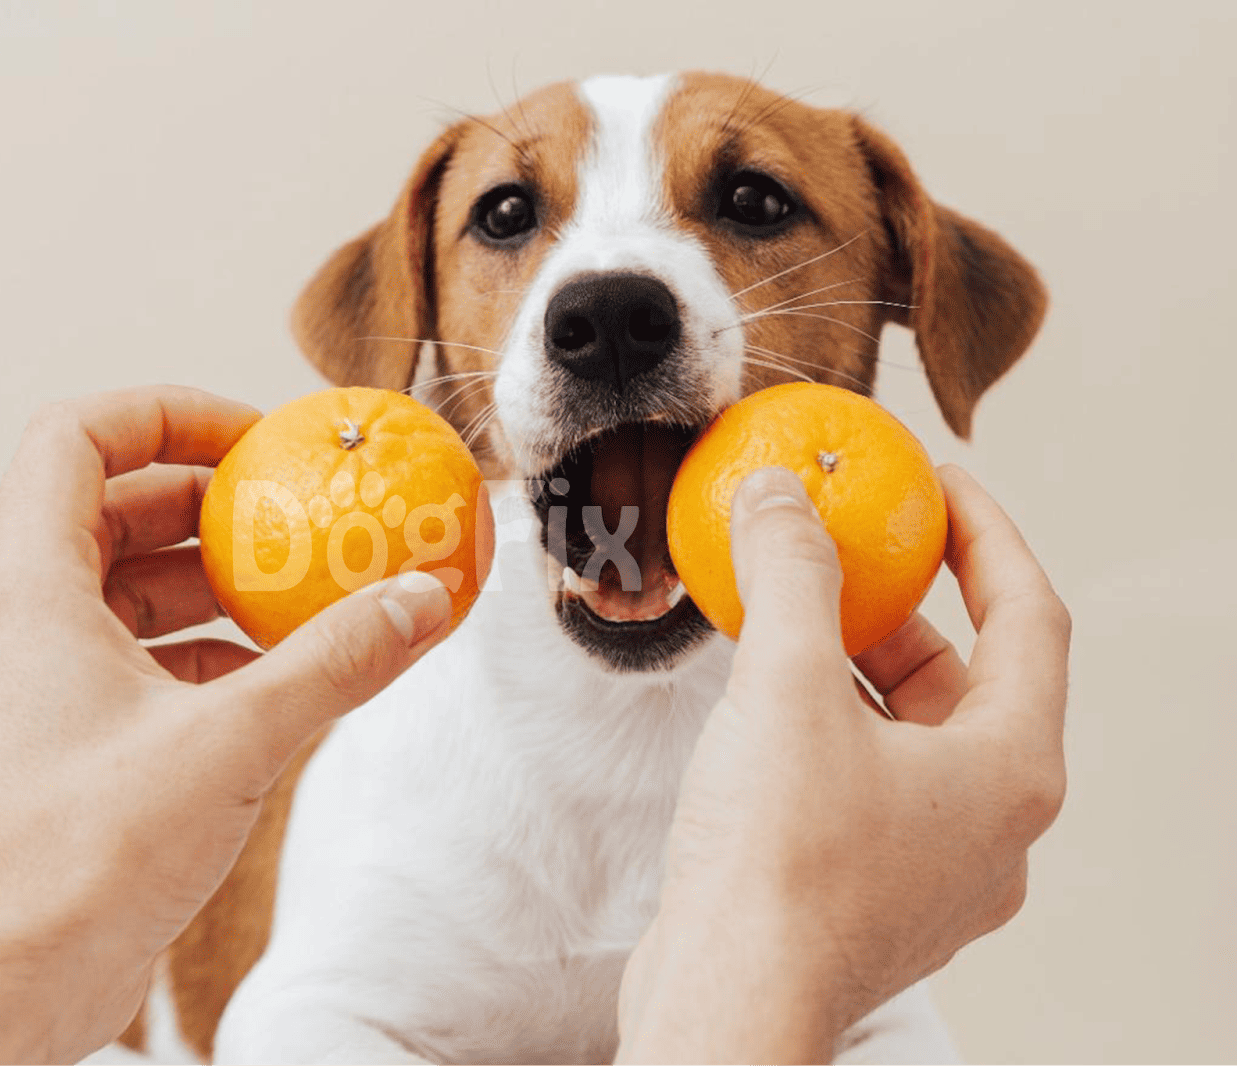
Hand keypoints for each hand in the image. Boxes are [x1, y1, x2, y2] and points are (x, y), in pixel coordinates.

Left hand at [0, 385, 489, 1059]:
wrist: (19, 972)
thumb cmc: (83, 858)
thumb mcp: (234, 740)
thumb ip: (335, 662)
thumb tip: (417, 604)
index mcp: (29, 585)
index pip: (77, 435)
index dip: (168, 413)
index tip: (253, 438)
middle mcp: (20, 615)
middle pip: (114, 503)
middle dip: (213, 499)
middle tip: (295, 508)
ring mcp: (39, 673)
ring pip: (129, 580)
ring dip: (217, 576)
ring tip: (302, 590)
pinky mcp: (68, 728)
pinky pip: (139, 650)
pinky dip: (208, 643)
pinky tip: (278, 674)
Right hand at [618, 464, 1068, 1063]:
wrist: (728, 999)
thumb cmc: (777, 864)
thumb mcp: (786, 687)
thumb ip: (792, 575)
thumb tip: (780, 497)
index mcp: (1010, 770)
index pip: (1030, 616)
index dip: (985, 534)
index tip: (937, 483)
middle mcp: (991, 826)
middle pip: (969, 678)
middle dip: (904, 605)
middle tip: (847, 552)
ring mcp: (934, 868)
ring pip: (913, 736)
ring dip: (857, 668)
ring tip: (790, 620)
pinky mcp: (872, 895)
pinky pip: (868, 783)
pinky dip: (828, 728)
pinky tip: (761, 707)